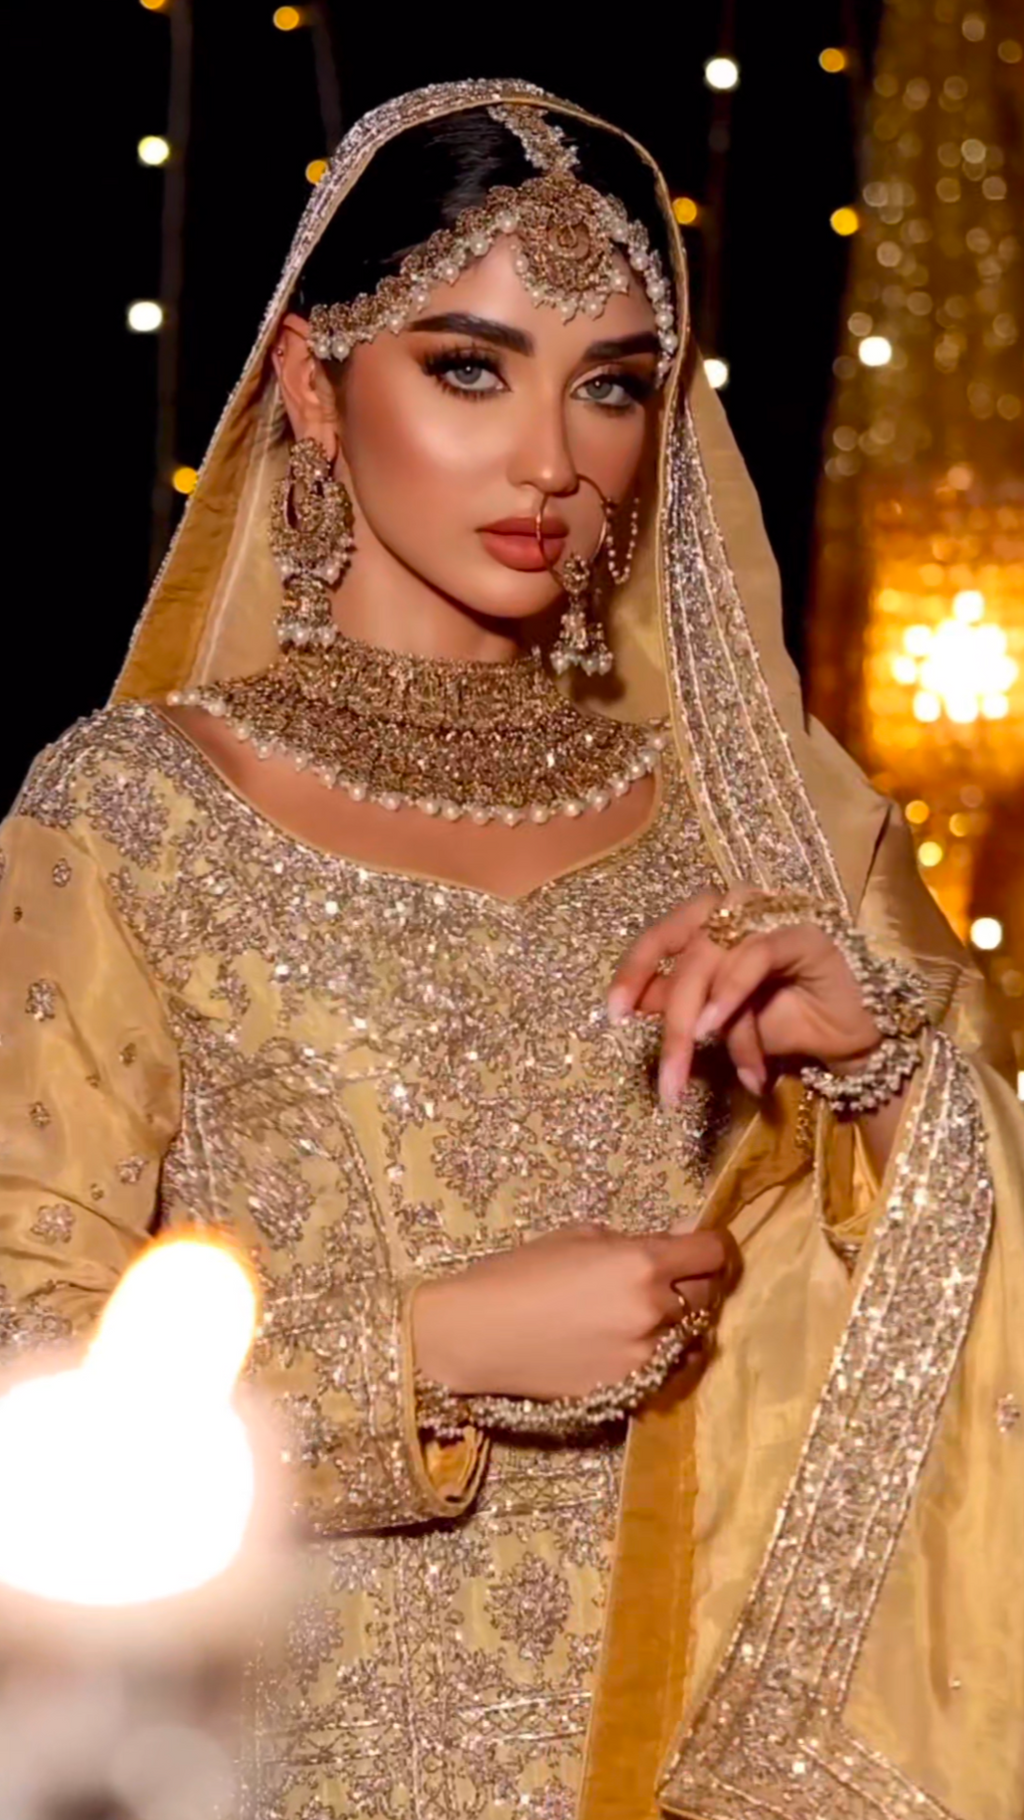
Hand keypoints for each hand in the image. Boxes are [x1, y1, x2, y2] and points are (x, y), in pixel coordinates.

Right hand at [411, 1225, 726, 1398]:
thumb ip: (633, 1242)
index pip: (713, 1253)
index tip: (698, 1245)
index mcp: (642, 1264)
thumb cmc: (517, 1274)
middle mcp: (654, 1312)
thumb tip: (675, 1240)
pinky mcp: (631, 1391)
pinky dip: (660, 1355)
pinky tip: (629, 1344)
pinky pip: (668, 1370)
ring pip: (692, 1338)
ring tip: (646, 1315)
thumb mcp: (578, 1237)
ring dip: (679, 1323)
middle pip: (708, 1294)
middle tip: (668, 1277)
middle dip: (693, 1282)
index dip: (710, 1245)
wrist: (474, 1336)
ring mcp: (645, 1358)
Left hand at [608, 889, 882, 1105]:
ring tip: (696, 1071)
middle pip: (686, 955)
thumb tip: (634, 1002)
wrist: (848, 1040)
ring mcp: (772, 915)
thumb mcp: (719, 1019)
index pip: (663, 934)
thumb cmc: (783, 1022)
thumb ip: (680, 1003)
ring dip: (701, 1022)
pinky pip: (755, 955)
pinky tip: (715, 1028)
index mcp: (714, 920)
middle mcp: (739, 907)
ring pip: (715, 958)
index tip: (614, 1014)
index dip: (634, 969)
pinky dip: (731, 993)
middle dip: (671, 1024)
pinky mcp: (804, 933)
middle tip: (666, 1080)